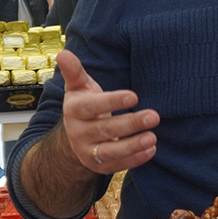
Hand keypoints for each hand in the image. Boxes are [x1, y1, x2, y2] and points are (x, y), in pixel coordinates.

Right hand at [57, 50, 158, 173]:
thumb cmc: (85, 105)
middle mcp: (78, 133)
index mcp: (74, 110)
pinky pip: (117, 165)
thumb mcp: (79, 88)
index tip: (134, 96)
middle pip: (105, 129)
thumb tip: (63, 53)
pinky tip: (151, 150)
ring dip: (133, 145)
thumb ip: (75, 72)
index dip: (112, 101)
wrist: (75, 135)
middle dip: (130, 124)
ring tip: (153, 138)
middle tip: (154, 116)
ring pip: (110, 151)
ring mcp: (88, 151)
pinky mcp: (99, 166)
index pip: (92, 107)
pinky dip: (135, 159)